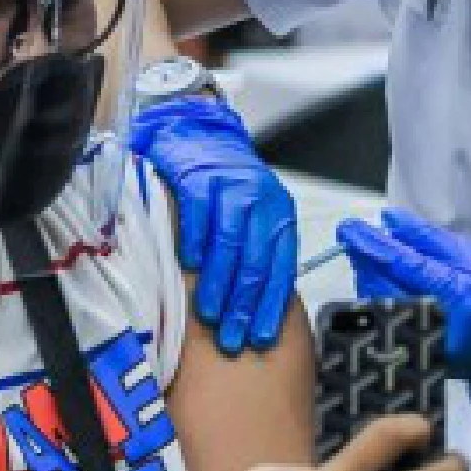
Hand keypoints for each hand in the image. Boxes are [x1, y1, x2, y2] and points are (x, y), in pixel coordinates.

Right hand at [129, 95, 296, 353]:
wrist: (199, 133)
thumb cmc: (225, 184)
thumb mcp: (252, 215)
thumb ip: (257, 252)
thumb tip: (253, 309)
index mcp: (279, 214)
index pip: (281, 267)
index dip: (271, 306)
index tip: (260, 337)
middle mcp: (260, 200)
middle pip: (256, 261)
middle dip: (244, 305)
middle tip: (232, 337)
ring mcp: (230, 187)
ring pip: (230, 244)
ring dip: (219, 284)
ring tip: (209, 315)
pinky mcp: (199, 177)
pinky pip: (199, 217)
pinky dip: (194, 244)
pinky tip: (188, 268)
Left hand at [337, 209, 470, 425]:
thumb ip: (430, 239)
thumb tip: (390, 220)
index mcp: (461, 297)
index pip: (407, 267)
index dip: (374, 245)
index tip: (350, 228)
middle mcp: (439, 325)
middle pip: (384, 287)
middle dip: (363, 259)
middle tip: (353, 236)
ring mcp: (423, 345)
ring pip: (377, 304)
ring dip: (365, 275)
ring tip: (368, 255)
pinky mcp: (413, 354)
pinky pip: (381, 319)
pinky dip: (373, 294)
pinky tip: (378, 278)